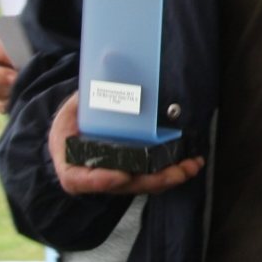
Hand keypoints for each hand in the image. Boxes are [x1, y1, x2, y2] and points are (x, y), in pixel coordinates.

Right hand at [49, 94, 204, 195]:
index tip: (121, 175)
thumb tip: (104, 76)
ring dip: (169, 177)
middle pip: (124, 184)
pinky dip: (170, 172)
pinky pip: (151, 178)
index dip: (102, 180)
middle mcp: (95, 178)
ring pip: (143, 184)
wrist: (71, 138)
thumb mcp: (69, 112)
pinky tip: (189, 164)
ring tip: (191, 166)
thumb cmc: (69, 126)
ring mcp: (115, 179)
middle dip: (153, 179)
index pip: (82, 179)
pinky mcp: (131, 175)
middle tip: (177, 171)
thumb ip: (85, 99)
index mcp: (71, 166)